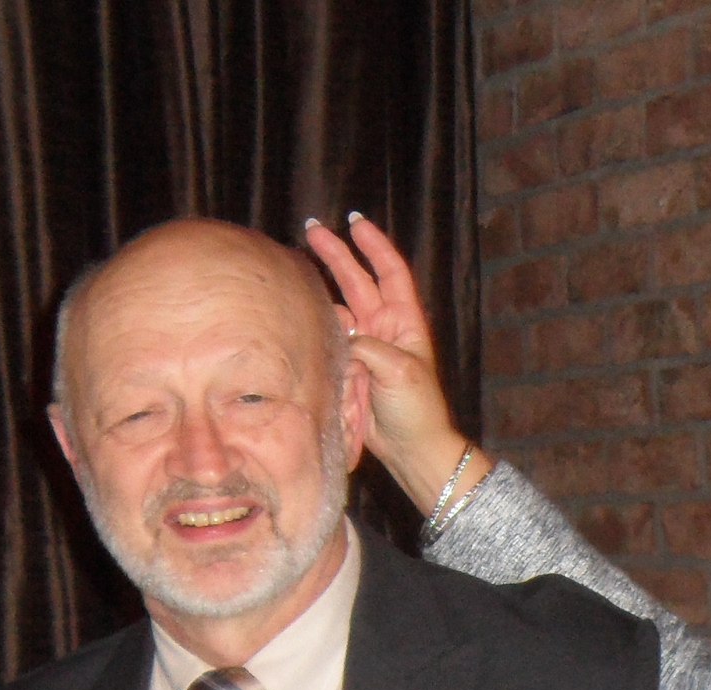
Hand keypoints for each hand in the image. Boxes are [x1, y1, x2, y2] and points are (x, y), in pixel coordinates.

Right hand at [304, 213, 492, 512]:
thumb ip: (367, 346)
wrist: (411, 448)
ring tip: (294, 273)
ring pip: (339, 306)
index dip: (374, 245)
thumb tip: (338, 331)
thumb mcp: (398, 370)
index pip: (390, 272)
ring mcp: (365, 346)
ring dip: (320, 289)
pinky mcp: (349, 366)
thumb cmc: (416, 409)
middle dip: (336, 254)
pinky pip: (329, 337)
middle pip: (358, 280)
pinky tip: (297, 314)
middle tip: (311, 229)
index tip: (355, 221)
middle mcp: (384, 328)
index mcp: (404, 321)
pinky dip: (315, 324)